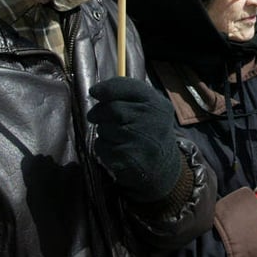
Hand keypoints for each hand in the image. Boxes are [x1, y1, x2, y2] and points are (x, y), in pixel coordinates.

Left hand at [87, 77, 181, 202]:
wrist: (163, 168)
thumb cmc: (150, 132)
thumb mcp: (150, 109)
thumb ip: (129, 95)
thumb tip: (96, 91)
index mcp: (158, 105)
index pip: (129, 88)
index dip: (107, 88)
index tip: (93, 91)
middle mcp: (153, 121)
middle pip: (112, 108)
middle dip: (98, 112)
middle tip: (93, 116)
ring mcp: (141, 141)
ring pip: (105, 128)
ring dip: (103, 131)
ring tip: (115, 137)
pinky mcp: (129, 159)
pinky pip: (102, 146)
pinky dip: (102, 147)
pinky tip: (115, 150)